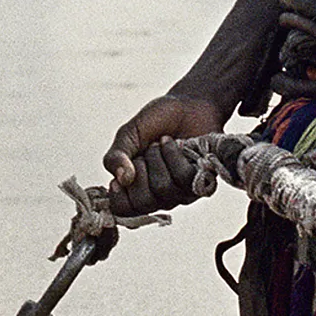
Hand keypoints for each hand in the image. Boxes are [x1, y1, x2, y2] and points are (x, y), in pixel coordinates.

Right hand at [100, 92, 231, 215]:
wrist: (187, 105)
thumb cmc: (157, 122)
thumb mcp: (128, 135)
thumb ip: (115, 157)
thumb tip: (121, 179)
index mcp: (135, 188)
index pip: (123, 210)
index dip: (120, 194)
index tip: (124, 170)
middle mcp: (157, 196)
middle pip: (143, 202)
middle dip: (141, 169)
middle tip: (147, 150)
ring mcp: (179, 193)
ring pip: (164, 189)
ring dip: (159, 158)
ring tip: (162, 144)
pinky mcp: (199, 183)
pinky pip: (184, 178)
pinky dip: (175, 155)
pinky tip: (176, 144)